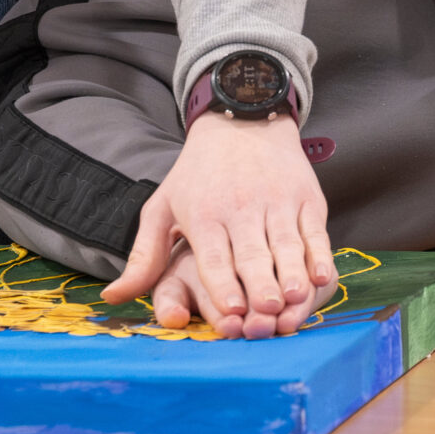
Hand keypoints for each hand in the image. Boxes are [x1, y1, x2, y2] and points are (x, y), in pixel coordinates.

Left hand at [102, 110, 334, 339]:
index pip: (213, 255)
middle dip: (260, 284)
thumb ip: (143, 257)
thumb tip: (112, 297)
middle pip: (252, 254)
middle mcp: (242, 208)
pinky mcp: (307, 199)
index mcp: (204, 215)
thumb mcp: (162, 208)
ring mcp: (278, 202)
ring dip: (293, 273)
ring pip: (286, 245)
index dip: (222, 283)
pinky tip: (321, 277)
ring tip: (295, 298)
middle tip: (266, 312)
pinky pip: (315, 233)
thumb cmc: (197, 175)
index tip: (230, 310)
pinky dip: (320, 255)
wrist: (242, 121)